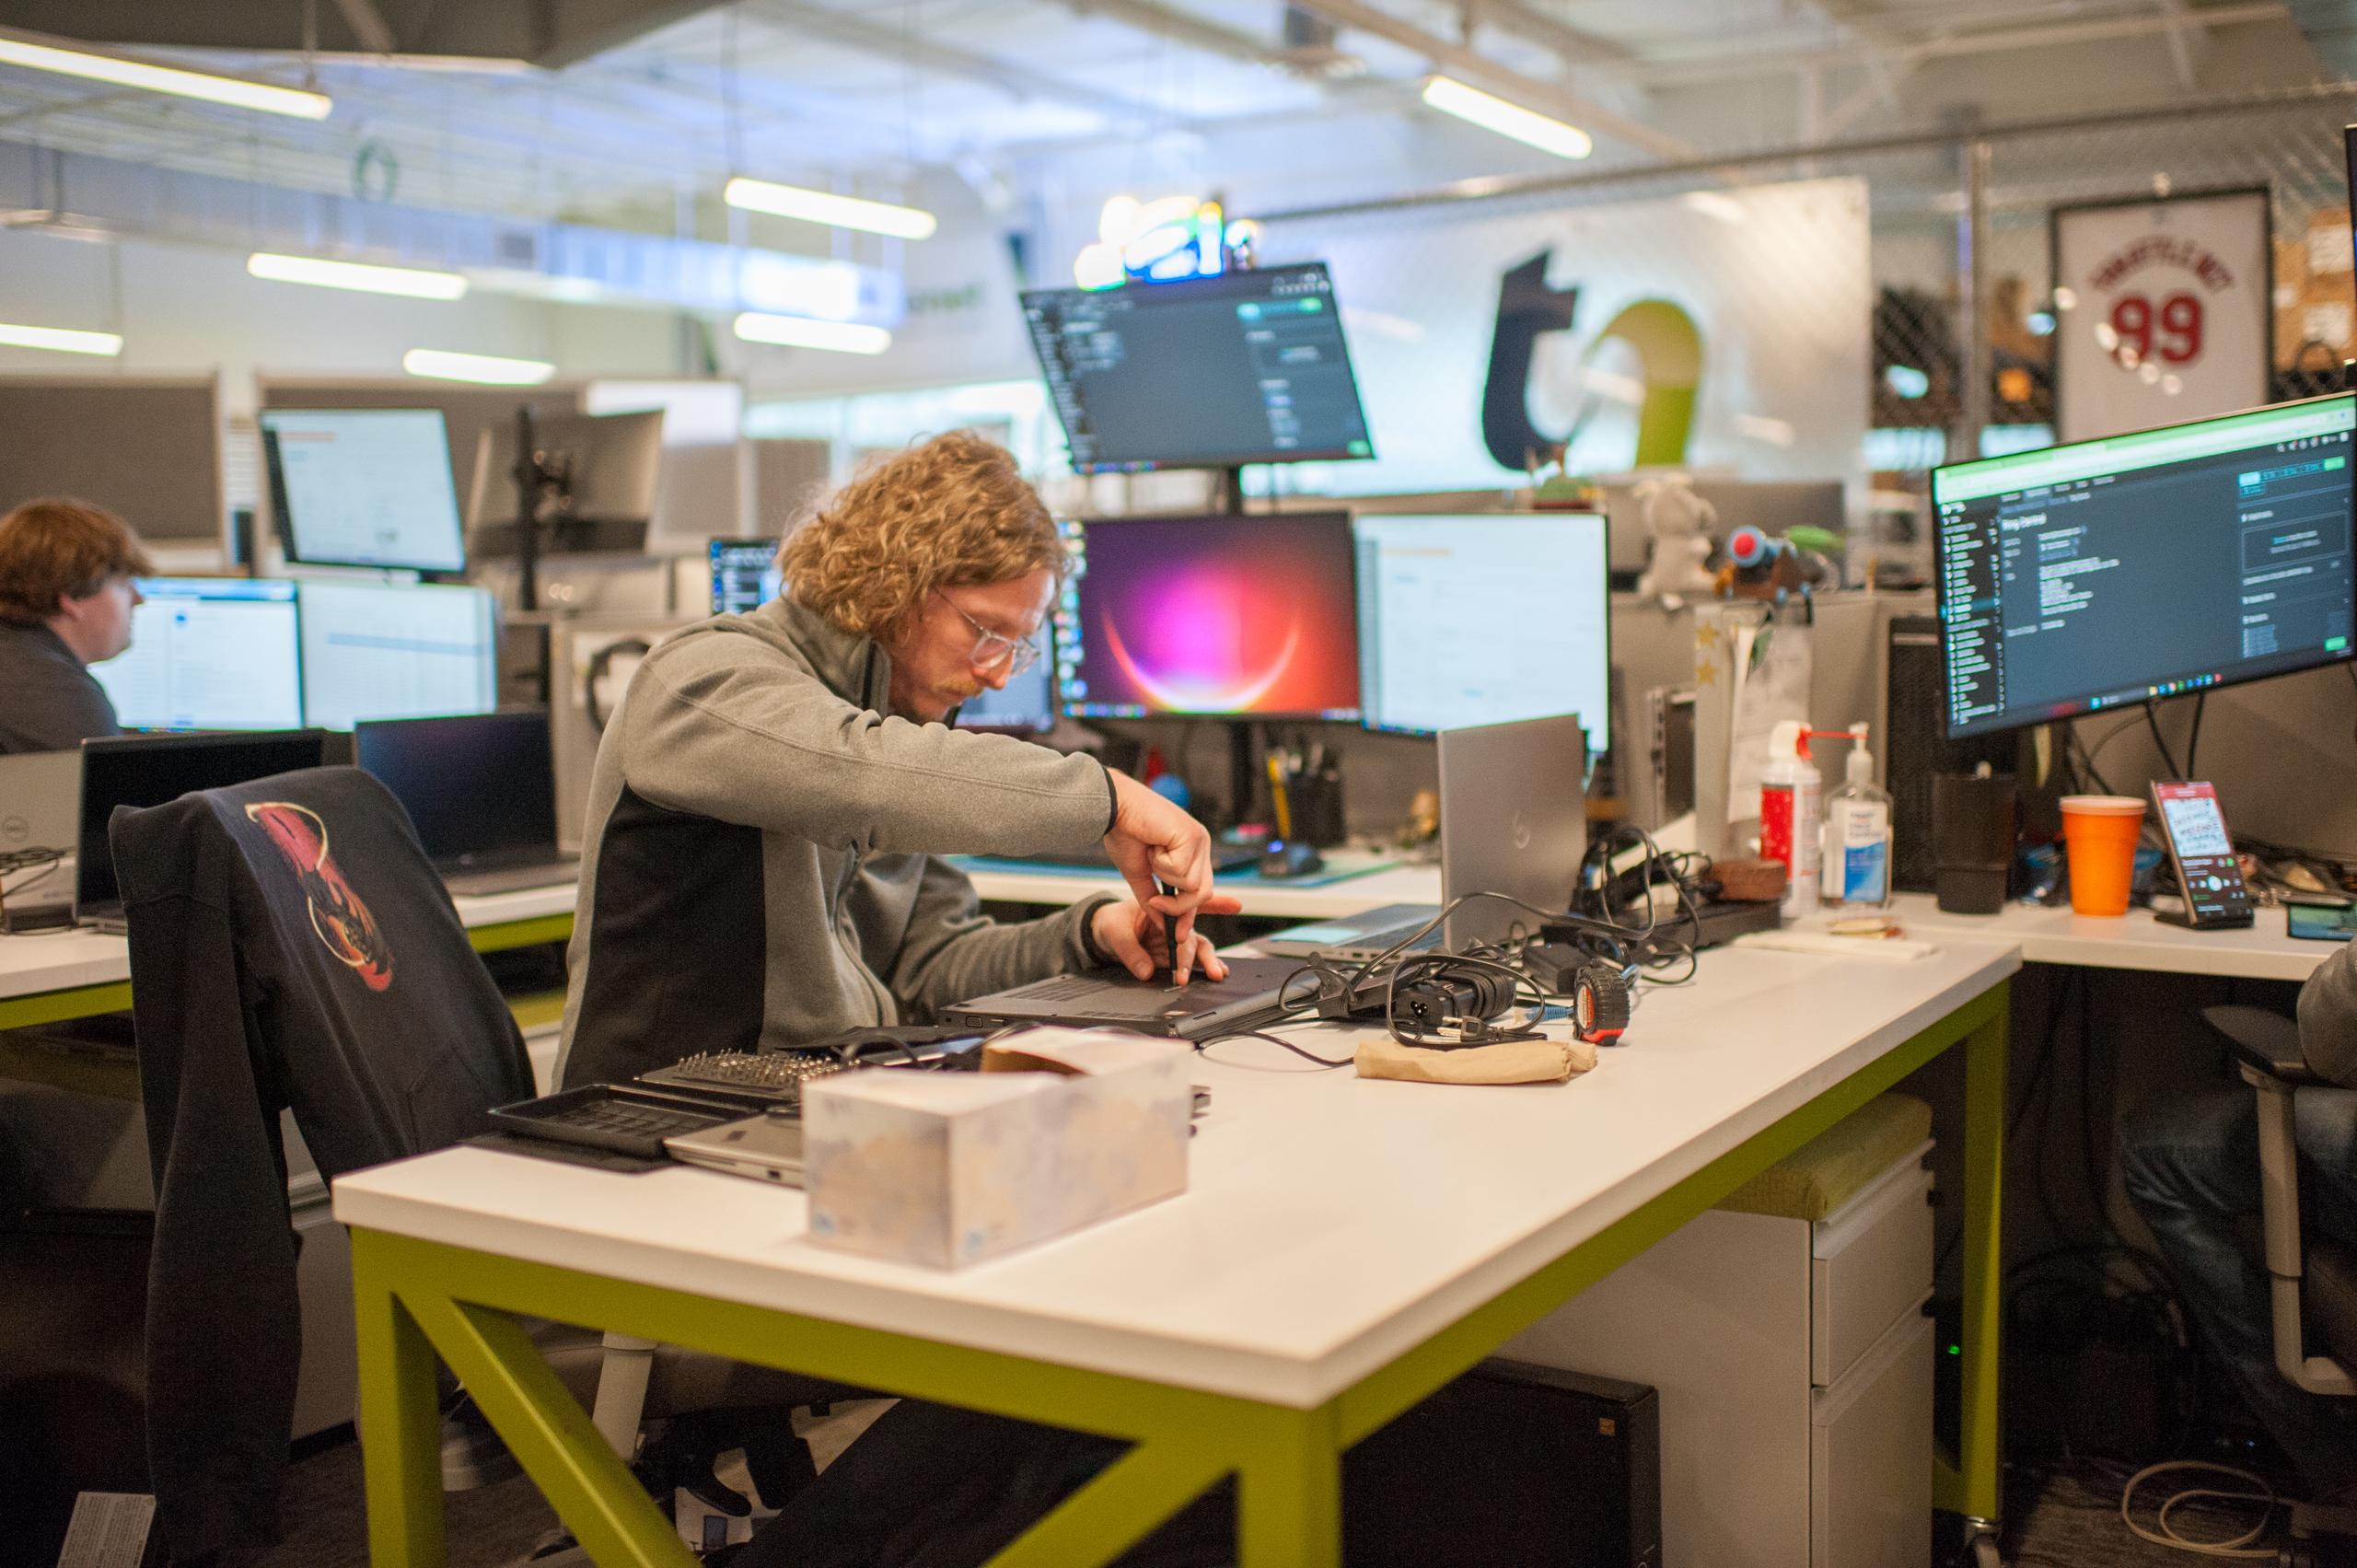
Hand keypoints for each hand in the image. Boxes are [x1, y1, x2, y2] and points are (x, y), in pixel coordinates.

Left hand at [1092, 893, 1241, 984]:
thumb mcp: (1115, 932)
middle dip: (1205, 952)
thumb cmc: (1111, 922)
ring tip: (1216, 974)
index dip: (1214, 904)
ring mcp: (1174, 941)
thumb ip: (1130, 952)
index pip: (1190, 906)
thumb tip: (1147, 971)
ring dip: (1208, 962)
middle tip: (1211, 967)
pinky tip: (1214, 975)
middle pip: (1195, 935)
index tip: (1233, 906)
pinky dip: (1202, 968)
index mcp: (1163, 907)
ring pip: (1198, 949)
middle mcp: (1174, 923)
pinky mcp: (1170, 956)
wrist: (1102, 933)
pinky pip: (1189, 963)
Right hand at [1103, 770, 1216, 968]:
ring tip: (1151, 853)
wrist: (1112, 806)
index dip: (1187, 913)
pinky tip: (1153, 844)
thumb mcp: (1139, 873)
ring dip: (1164, 876)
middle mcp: (1199, 845)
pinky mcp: (1193, 836)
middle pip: (1203, 892)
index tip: (1176, 935)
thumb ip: (1151, 897)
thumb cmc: (1123, 831)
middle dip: (1178, 905)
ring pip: (1192, 885)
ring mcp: (1199, 840)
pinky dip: (1162, 864)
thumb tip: (1160, 923)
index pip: (1199, 890)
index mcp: (1190, 851)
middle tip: (1156, 900)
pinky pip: (1182, 871)